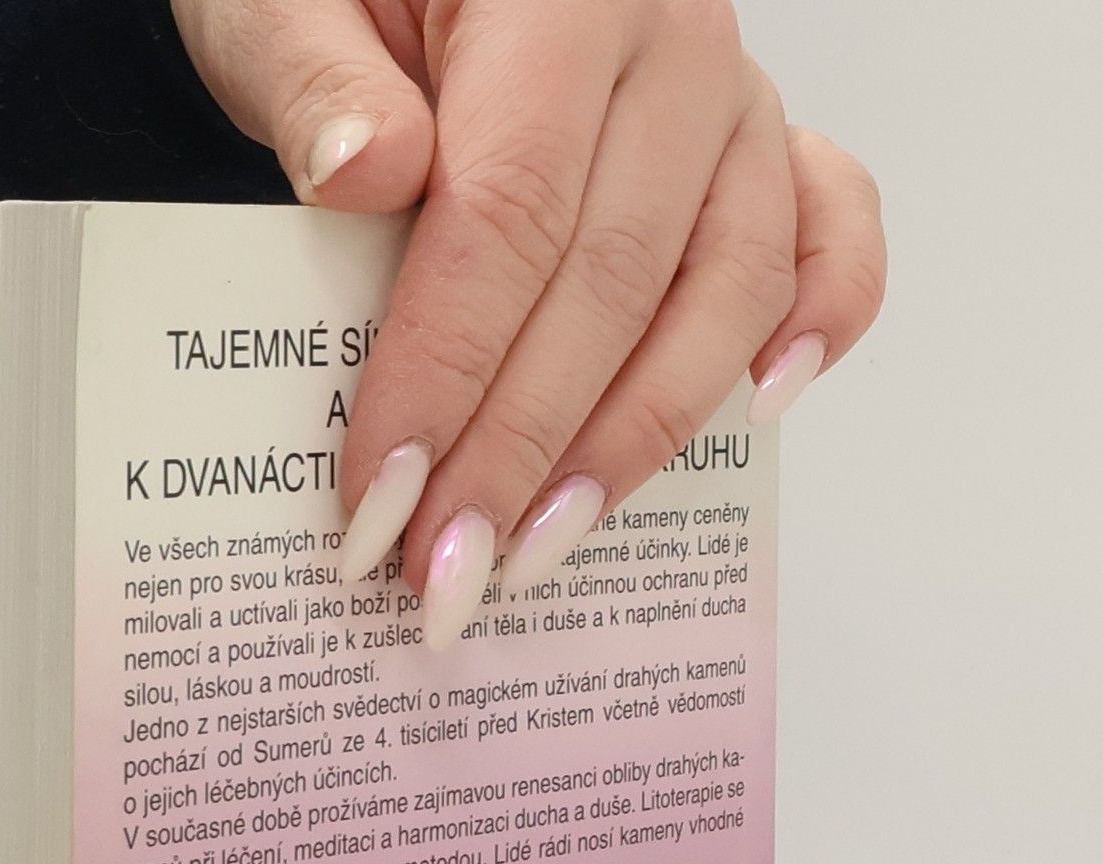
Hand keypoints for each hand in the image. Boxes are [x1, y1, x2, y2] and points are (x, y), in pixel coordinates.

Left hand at [171, 0, 886, 647]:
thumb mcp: (272, 1)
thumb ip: (311, 76)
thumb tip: (363, 173)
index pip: (509, 212)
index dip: (449, 369)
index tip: (385, 495)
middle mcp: (672, 38)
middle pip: (614, 278)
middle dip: (522, 448)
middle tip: (448, 569)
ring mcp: (732, 96)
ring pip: (726, 286)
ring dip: (636, 438)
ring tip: (545, 549)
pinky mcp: (760, 144)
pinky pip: (830, 230)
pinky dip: (822, 320)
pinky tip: (760, 414)